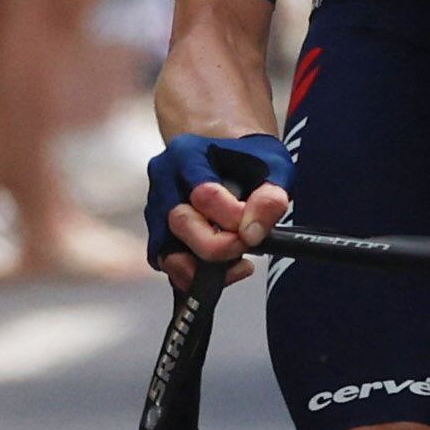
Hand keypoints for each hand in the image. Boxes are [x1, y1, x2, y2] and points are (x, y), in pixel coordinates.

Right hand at [147, 130, 295, 285]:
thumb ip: (270, 197)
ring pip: (167, 253)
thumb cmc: (248, 158)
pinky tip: (225, 268)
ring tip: (237, 264)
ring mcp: (156, 210)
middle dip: (218, 244)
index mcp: (187, 154)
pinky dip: (197, 275)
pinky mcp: (158, 236)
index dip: (234, 219)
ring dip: (205, 268)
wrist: (227, 154)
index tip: (253, 228)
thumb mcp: (273, 166)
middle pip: (179, 224)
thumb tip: (252, 234)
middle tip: (245, 243)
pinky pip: (169, 267)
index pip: (204, 195)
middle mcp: (163, 181)